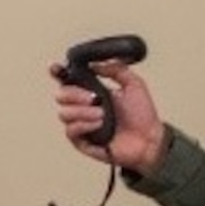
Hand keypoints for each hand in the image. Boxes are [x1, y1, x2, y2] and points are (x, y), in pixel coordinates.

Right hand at [50, 59, 168, 175]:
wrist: (148, 139)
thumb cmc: (142, 116)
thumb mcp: (134, 84)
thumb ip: (116, 70)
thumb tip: (95, 65)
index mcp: (92, 91)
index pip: (68, 80)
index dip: (58, 73)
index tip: (56, 69)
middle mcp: (83, 107)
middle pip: (61, 95)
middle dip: (74, 94)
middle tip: (93, 98)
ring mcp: (81, 124)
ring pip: (64, 113)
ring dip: (83, 112)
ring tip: (102, 114)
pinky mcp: (81, 141)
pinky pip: (71, 131)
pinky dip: (83, 125)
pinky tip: (98, 124)